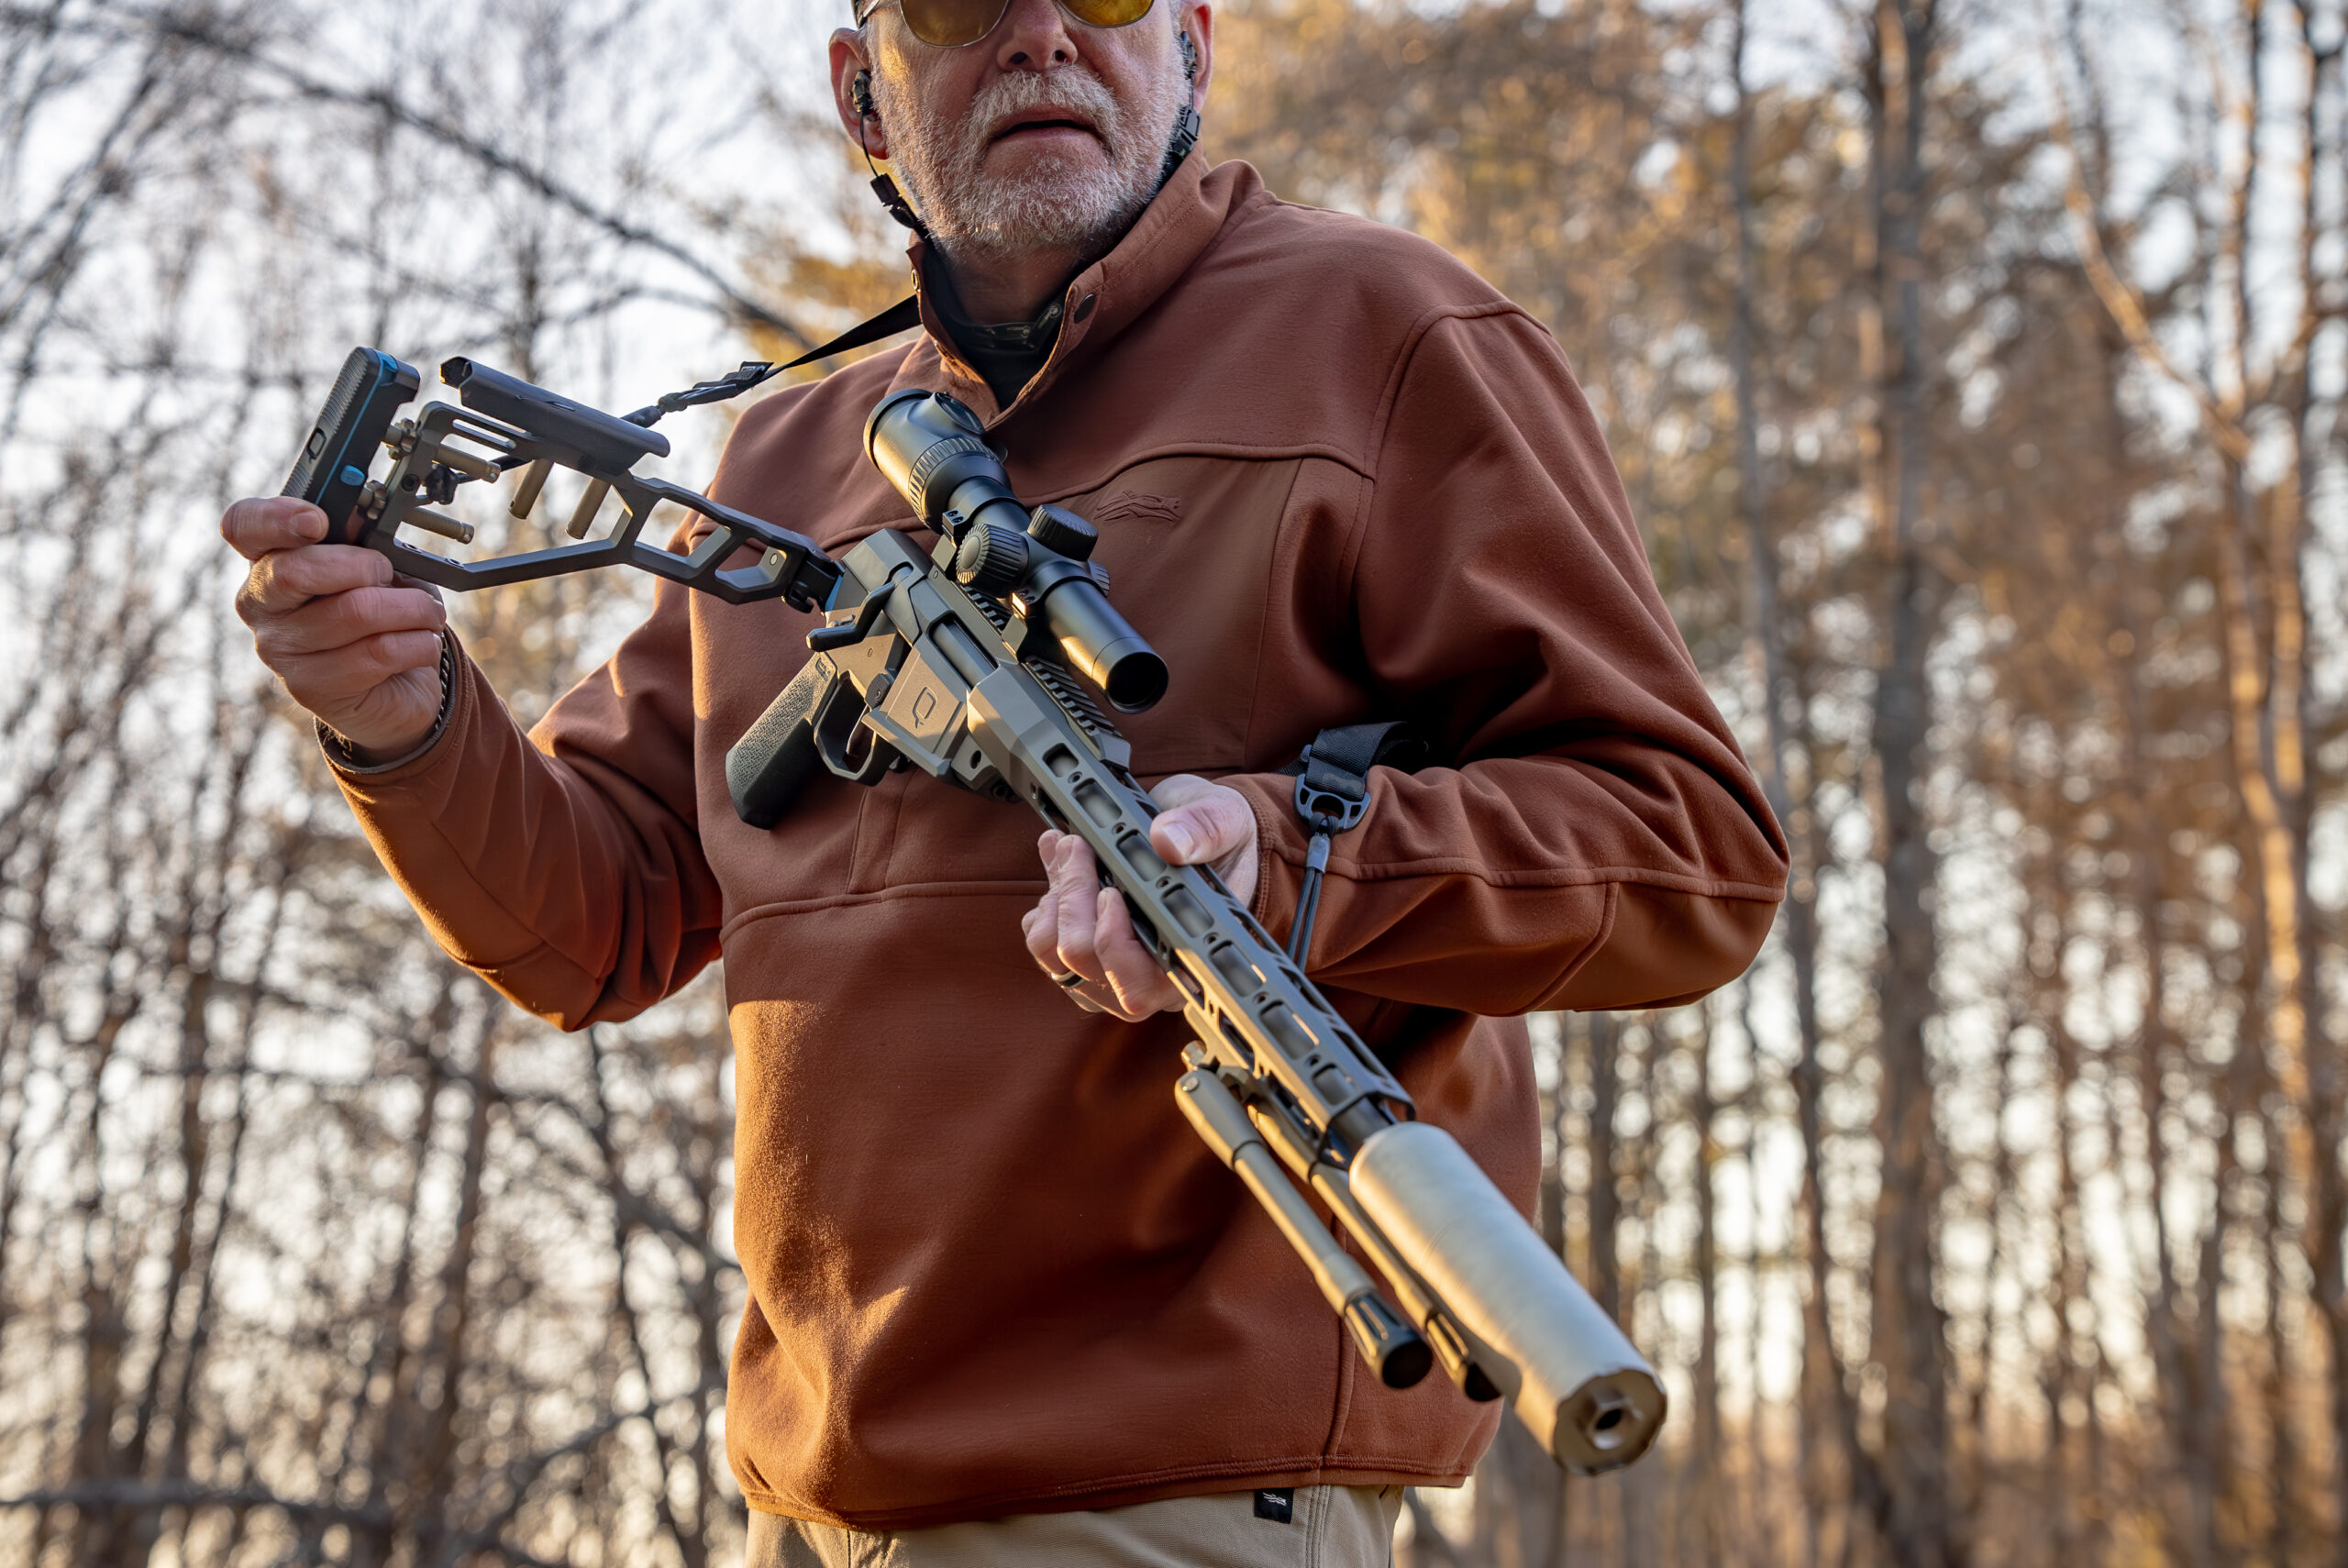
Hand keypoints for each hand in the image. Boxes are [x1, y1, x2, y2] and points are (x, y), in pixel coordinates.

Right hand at [223, 497, 448, 760]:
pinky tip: (421, 644)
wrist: (395, 685)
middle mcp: (259, 603)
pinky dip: (418, 642)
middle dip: (364, 566)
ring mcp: (277, 648)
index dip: (275, 518)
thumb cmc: (380, 613)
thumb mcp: (376, 568)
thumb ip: (366, 545)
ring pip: (355, 612)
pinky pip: (378, 652)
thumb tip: (378, 536)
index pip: (244, 525)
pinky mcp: (309, 686)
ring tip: (427, 613)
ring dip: (412, 608)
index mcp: (269, 558)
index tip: (317, 521)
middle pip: (294, 571)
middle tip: (390, 575)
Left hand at [1020, 774, 1259, 1020]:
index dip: (1112, 941)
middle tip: (1079, 844)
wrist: (1201, 839)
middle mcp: (1143, 979)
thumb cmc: (1220, 842)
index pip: (1136, 985)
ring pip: (1053, 952)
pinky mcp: (1079, 955)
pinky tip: (1061, 866)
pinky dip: (1044, 899)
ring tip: (1069, 849)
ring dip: (1055, 896)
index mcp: (1186, 965)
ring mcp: (1106, 972)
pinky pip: (1040, 940)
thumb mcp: (1226, 821)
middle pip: (1083, 960)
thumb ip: (1205, 830)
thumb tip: (1168, 842)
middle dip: (1074, 897)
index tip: (1111, 888)